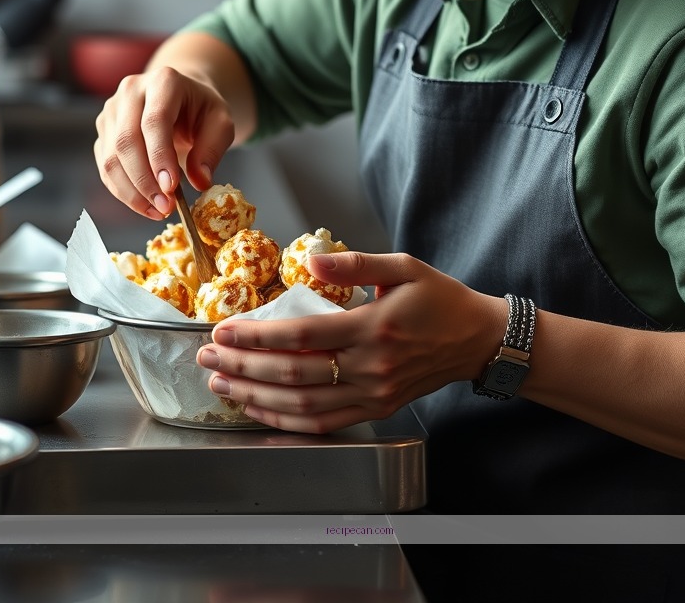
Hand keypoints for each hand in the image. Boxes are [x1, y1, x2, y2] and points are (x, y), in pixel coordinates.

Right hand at [93, 64, 234, 219]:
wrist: (182, 98)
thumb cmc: (202, 110)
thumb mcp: (221, 123)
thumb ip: (212, 149)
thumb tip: (200, 181)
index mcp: (164, 81)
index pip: (155, 121)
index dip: (160, 156)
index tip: (171, 187)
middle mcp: (131, 90)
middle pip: (127, 140)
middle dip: (144, 180)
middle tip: (165, 207)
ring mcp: (112, 110)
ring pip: (110, 157)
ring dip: (132, 191)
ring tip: (157, 210)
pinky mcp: (103, 131)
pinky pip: (105, 167)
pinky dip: (123, 191)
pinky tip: (145, 205)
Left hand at [195, 251, 507, 433]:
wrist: (477, 339)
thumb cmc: (439, 299)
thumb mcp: (403, 266)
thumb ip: (356, 263)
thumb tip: (314, 260)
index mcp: (374, 327)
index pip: (302, 335)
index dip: (257, 335)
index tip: (223, 329)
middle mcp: (371, 366)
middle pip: (294, 373)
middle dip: (243, 366)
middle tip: (207, 355)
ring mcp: (374, 394)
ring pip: (303, 404)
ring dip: (256, 396)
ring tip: (221, 383)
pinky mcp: (377, 409)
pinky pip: (324, 423)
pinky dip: (286, 420)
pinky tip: (260, 409)